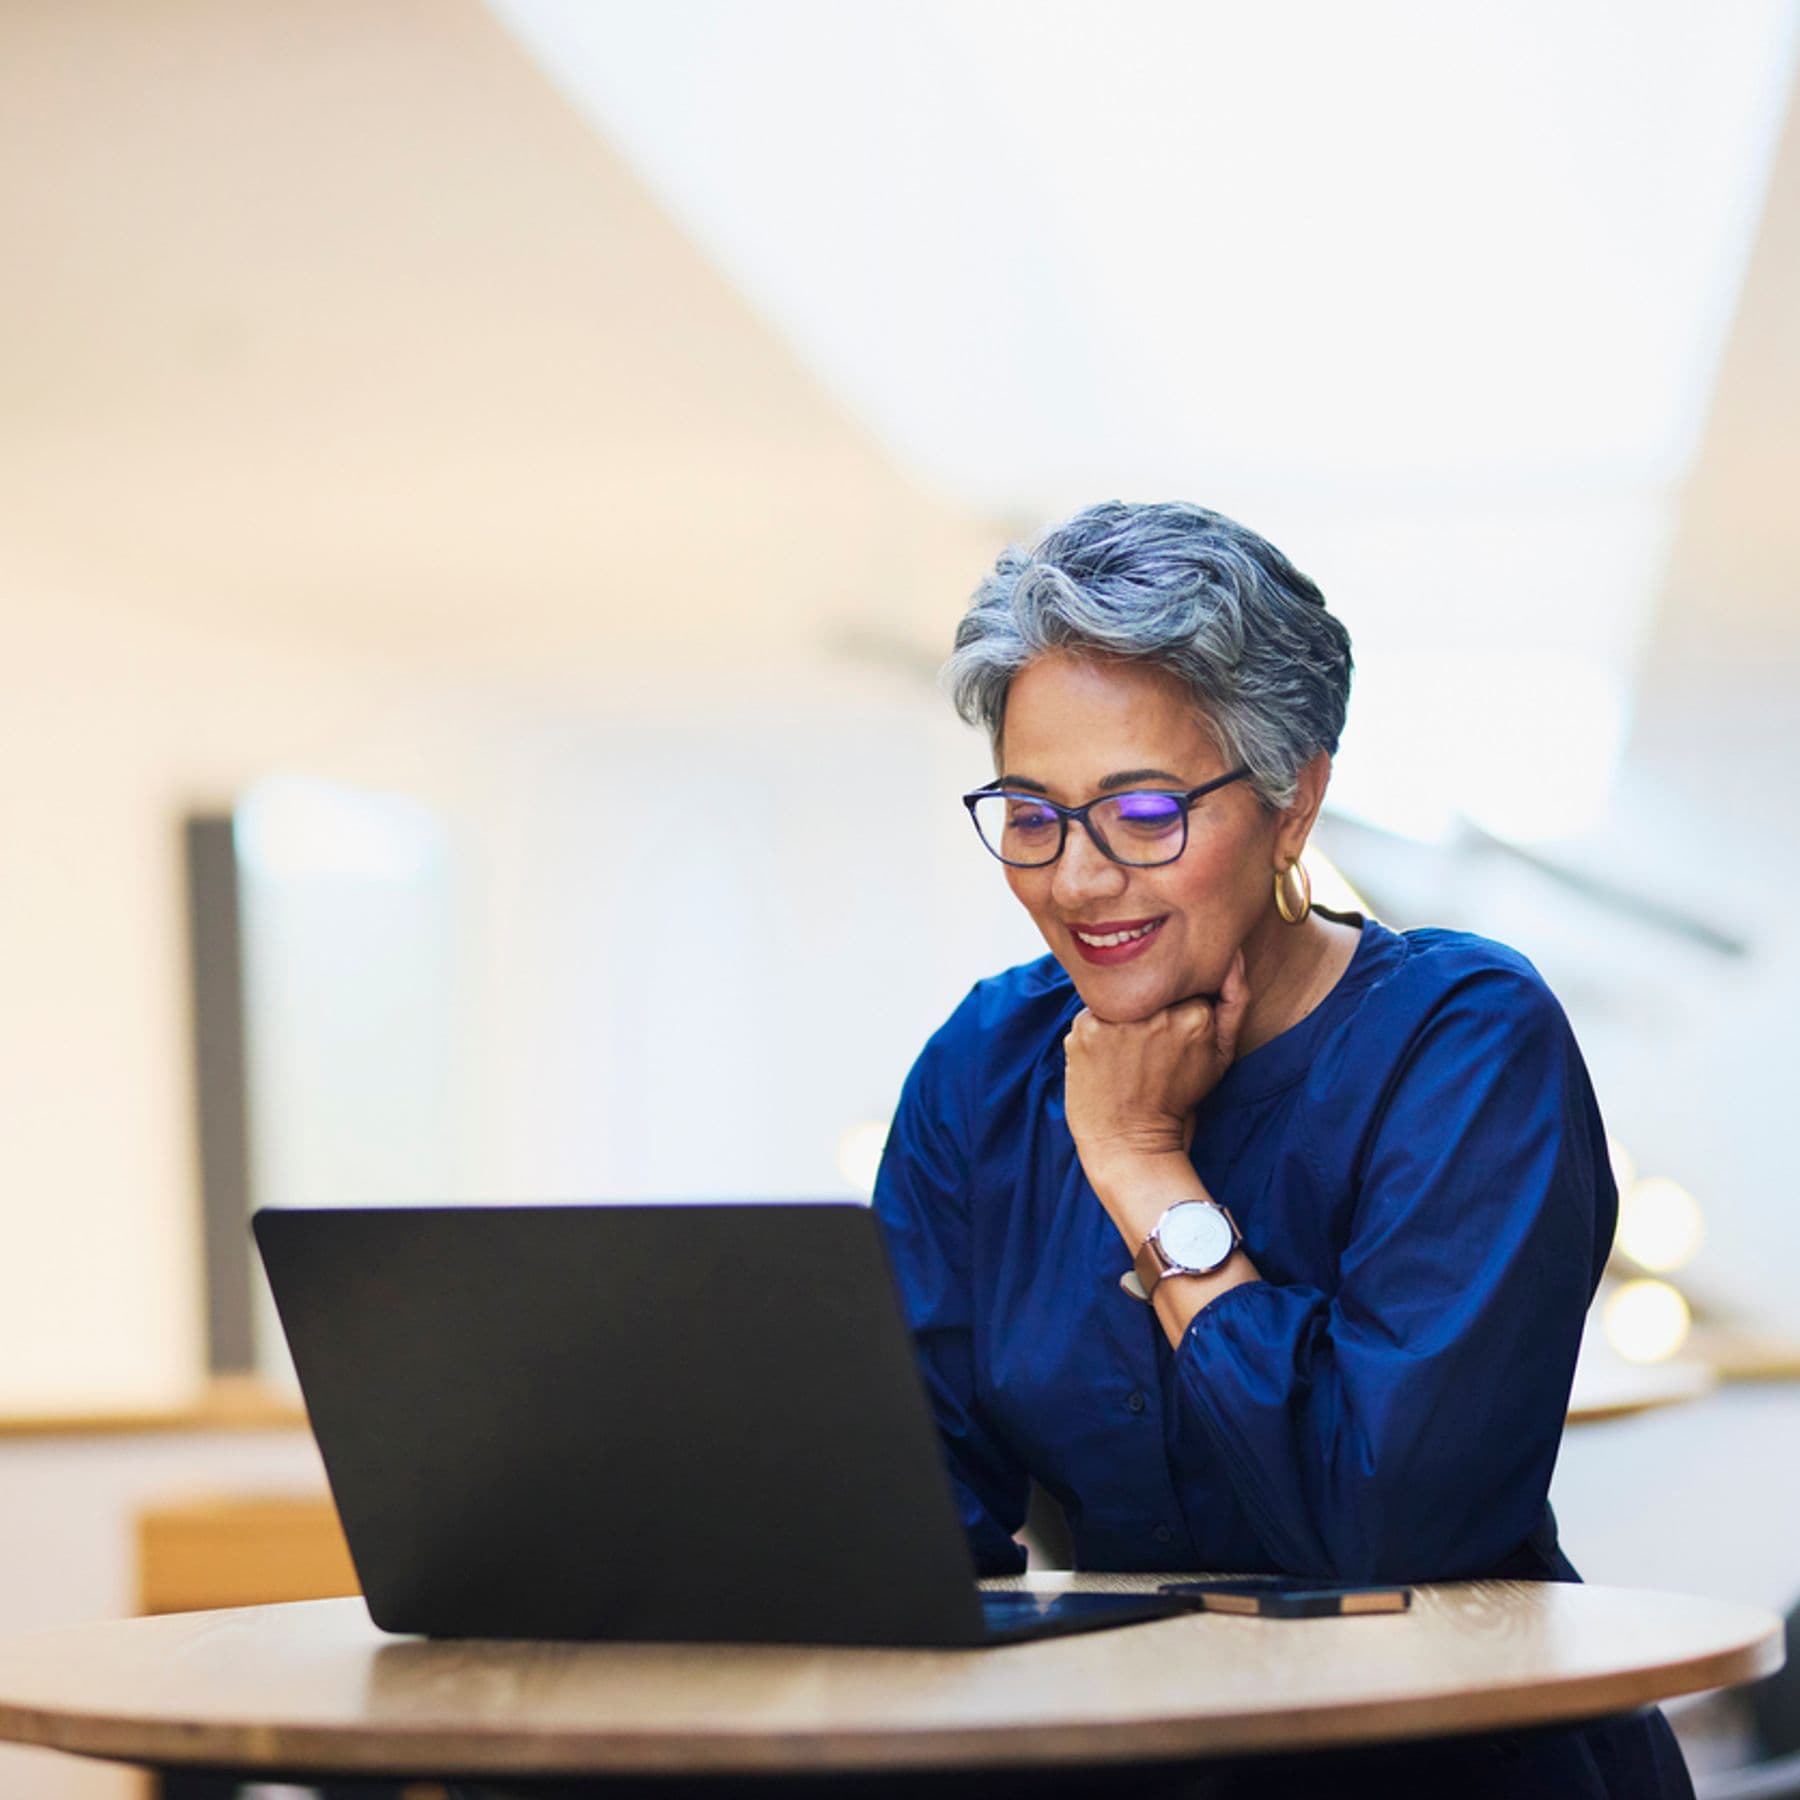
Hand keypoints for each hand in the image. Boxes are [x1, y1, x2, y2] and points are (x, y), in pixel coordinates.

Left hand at [1062, 950, 1248, 1188]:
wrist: (1131, 1142)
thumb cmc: (1178, 1098)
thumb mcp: (1222, 1054)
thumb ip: (1235, 1001)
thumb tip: (1233, 954)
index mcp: (1196, 1015)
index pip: (1182, 981)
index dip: (1176, 1003)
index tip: (1171, 1030)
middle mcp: (1156, 1012)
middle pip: (1150, 985)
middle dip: (1148, 1005)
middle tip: (1144, 1047)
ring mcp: (1117, 1019)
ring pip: (1118, 995)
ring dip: (1121, 1016)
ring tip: (1125, 1053)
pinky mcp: (1084, 1028)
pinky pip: (1092, 1010)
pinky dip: (1097, 1030)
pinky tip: (1104, 1058)